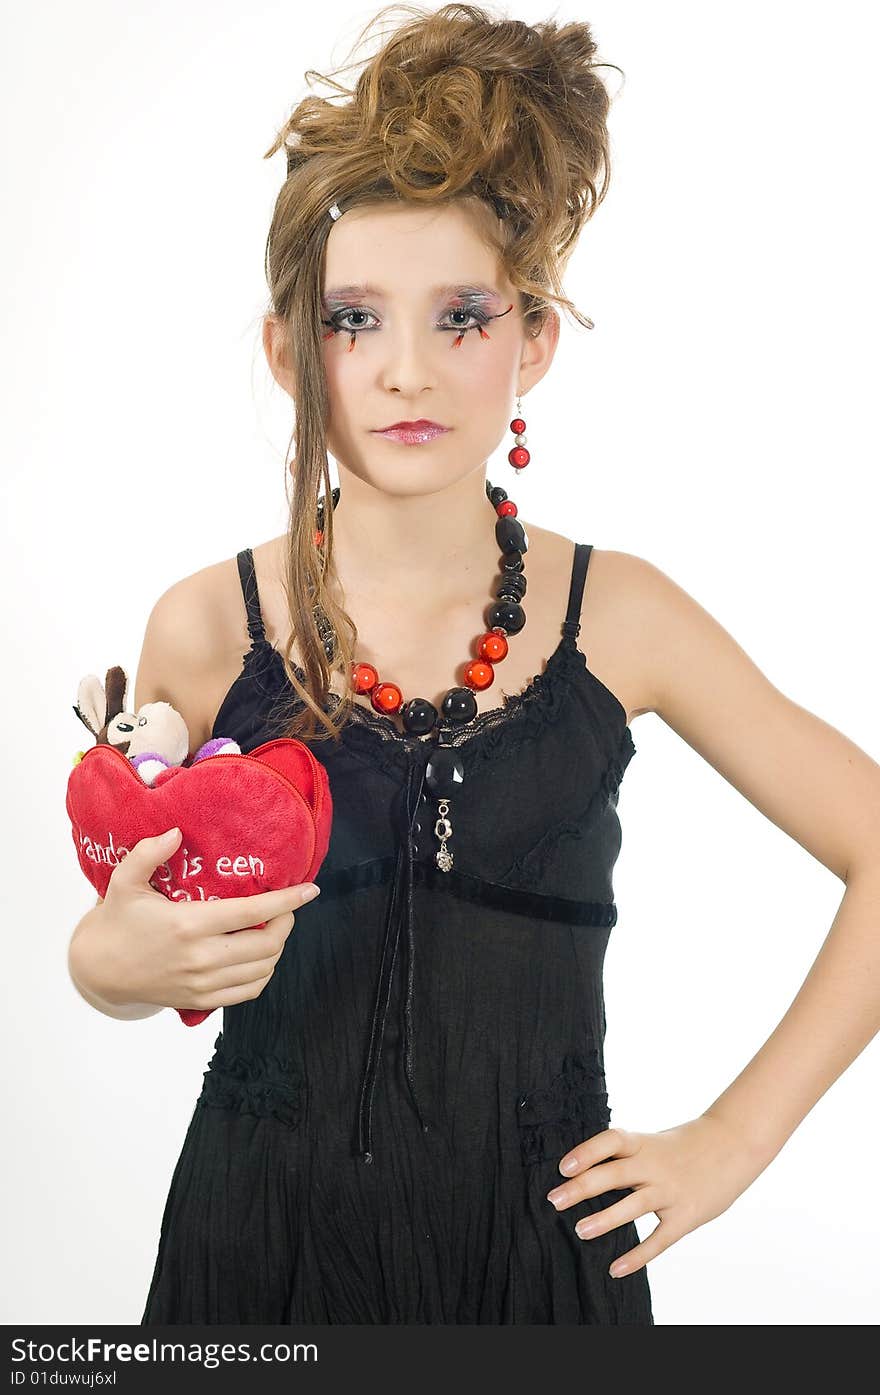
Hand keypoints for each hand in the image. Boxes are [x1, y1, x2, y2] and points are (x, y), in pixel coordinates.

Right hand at [70, 828, 321, 1012]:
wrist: (98, 970)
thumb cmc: (117, 921)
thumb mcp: (123, 881)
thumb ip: (148, 853)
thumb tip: (176, 832)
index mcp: (188, 924)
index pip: (252, 912)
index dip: (288, 901)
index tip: (310, 890)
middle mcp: (201, 957)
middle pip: (267, 944)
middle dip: (286, 922)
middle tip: (286, 907)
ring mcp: (202, 983)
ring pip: (263, 969)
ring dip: (277, 947)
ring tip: (273, 927)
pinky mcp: (201, 1000)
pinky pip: (249, 991)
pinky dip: (264, 973)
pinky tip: (260, 955)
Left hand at [545, 1112, 765, 1277]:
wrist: (734, 1143)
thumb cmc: (686, 1144)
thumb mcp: (655, 1141)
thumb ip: (627, 1157)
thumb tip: (586, 1174)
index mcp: (645, 1143)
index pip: (611, 1141)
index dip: (586, 1152)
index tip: (563, 1167)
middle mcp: (655, 1165)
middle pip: (613, 1175)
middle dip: (581, 1188)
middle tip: (554, 1200)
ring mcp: (671, 1191)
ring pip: (633, 1207)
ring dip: (604, 1219)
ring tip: (580, 1231)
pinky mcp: (686, 1216)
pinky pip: (659, 1240)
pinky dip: (637, 1257)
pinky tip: (616, 1268)